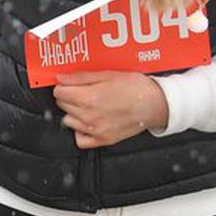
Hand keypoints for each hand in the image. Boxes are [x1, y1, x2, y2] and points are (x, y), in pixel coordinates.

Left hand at [53, 71, 168, 148]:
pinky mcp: (102, 140)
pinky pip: (79, 139)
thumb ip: (81, 77)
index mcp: (90, 98)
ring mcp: (95, 130)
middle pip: (63, 105)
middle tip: (83, 92)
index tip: (69, 84)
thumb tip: (61, 78)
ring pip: (68, 121)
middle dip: (69, 97)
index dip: (64, 86)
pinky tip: (89, 122)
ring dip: (74, 112)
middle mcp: (90, 116)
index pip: (59, 92)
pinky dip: (80, 131)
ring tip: (89, 105)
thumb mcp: (108, 75)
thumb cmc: (136, 88)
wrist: (156, 104)